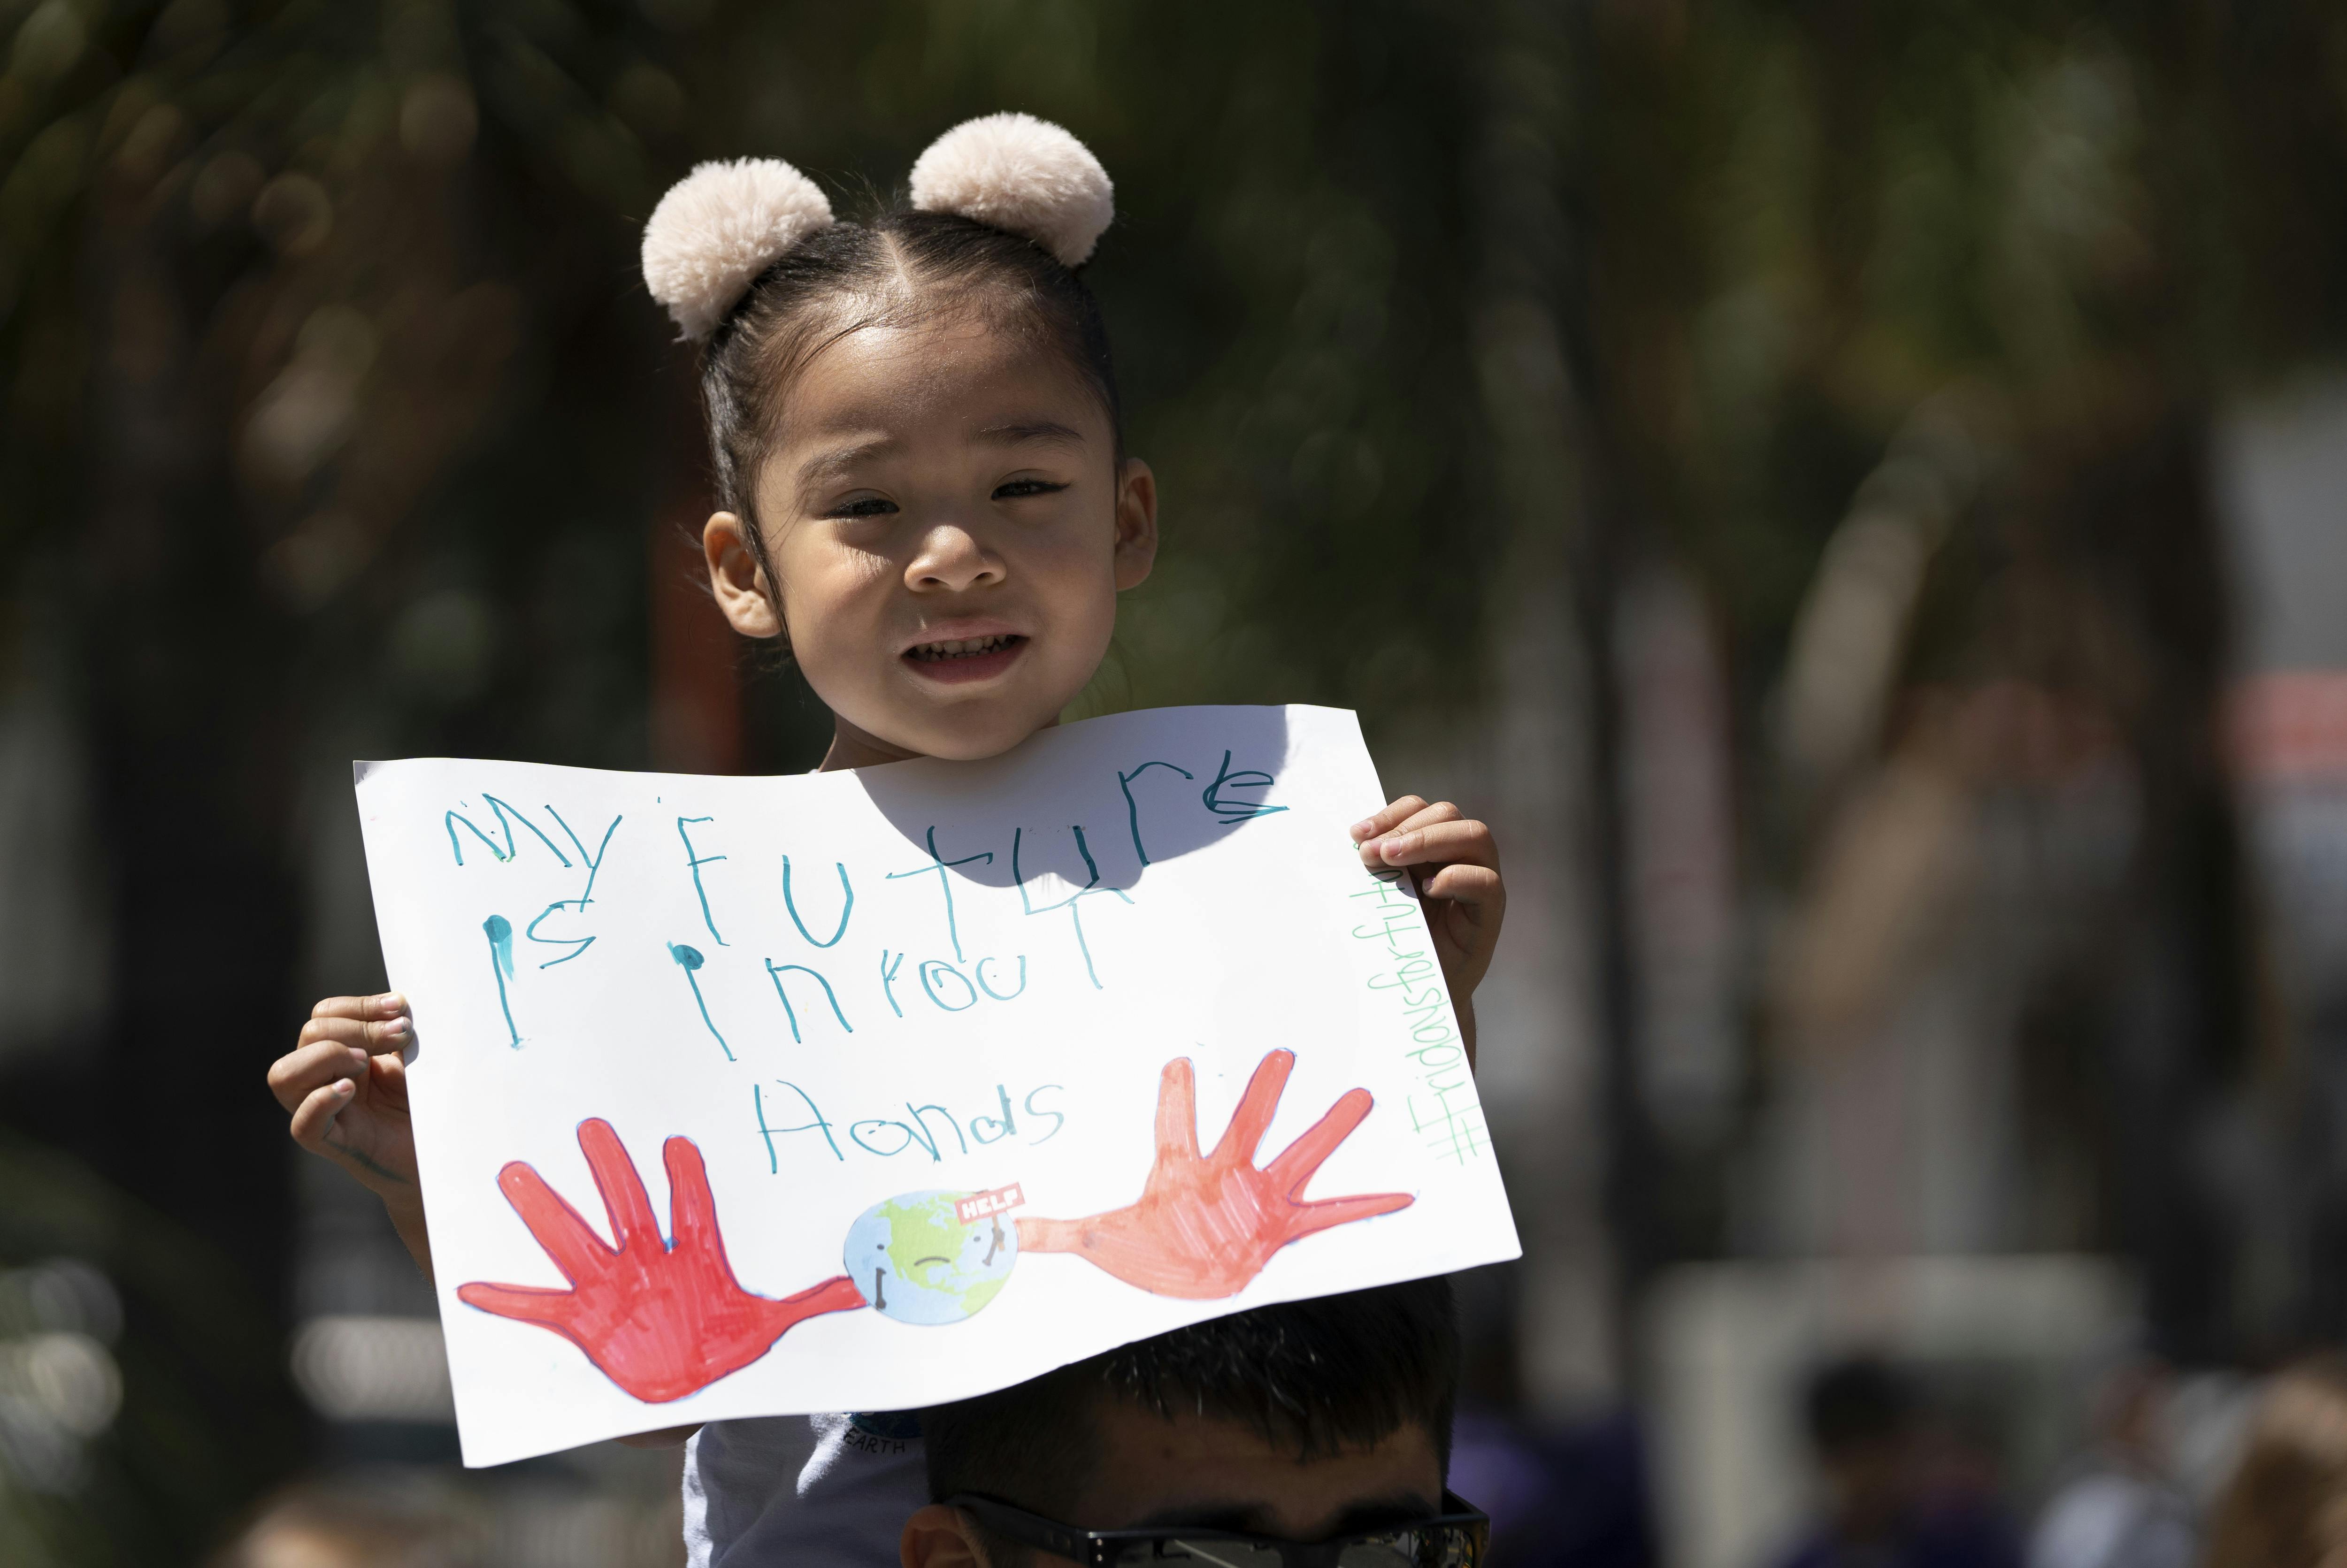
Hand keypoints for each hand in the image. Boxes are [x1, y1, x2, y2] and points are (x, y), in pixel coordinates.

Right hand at [268, 993, 431, 1276]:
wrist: (443, 1155)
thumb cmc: (427, 1104)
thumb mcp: (415, 1059)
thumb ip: (401, 1031)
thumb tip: (404, 999)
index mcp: (344, 1053)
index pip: (325, 1014)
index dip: (360, 1005)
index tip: (402, 1008)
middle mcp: (325, 1079)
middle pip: (309, 1034)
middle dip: (355, 1026)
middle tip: (400, 1035)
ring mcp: (323, 1112)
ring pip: (284, 1075)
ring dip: (327, 1057)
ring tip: (366, 1064)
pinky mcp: (332, 1144)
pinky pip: (302, 1125)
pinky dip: (320, 1102)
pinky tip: (350, 1090)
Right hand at [456, 1119, 865, 1403]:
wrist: (686, 1386)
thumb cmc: (723, 1344)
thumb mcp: (771, 1327)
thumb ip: (814, 1302)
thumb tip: (870, 1286)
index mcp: (695, 1258)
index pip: (693, 1210)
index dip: (688, 1180)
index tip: (679, 1143)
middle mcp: (647, 1263)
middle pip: (627, 1208)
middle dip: (611, 1171)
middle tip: (591, 1125)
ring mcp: (612, 1290)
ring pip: (576, 1243)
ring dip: (546, 1214)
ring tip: (513, 1173)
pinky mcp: (585, 1324)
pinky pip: (539, 1310)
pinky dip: (506, 1302)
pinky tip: (468, 1287)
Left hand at [1018, 1051, 1410, 1298]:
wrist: (1186, 1287)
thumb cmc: (1148, 1255)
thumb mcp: (1098, 1242)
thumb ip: (1054, 1233)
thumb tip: (1000, 1227)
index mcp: (1181, 1173)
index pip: (1175, 1125)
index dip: (1175, 1096)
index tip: (1178, 1060)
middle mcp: (1227, 1176)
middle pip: (1247, 1126)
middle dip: (1263, 1091)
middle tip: (1284, 1050)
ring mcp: (1259, 1200)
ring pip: (1298, 1156)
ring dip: (1328, 1131)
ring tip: (1361, 1097)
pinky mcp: (1281, 1229)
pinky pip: (1329, 1215)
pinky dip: (1365, 1206)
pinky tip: (1401, 1194)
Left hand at [1352, 796, 1501, 1059]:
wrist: (1419, 989)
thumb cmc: (1399, 938)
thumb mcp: (1383, 894)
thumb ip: (1378, 866)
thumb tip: (1353, 841)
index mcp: (1434, 847)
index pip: (1421, 809)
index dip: (1390, 814)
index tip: (1356, 835)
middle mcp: (1462, 857)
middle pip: (1448, 814)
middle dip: (1406, 828)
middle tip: (1372, 853)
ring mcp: (1482, 881)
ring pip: (1475, 836)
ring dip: (1429, 842)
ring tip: (1393, 859)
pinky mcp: (1491, 912)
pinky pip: (1486, 882)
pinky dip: (1456, 878)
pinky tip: (1427, 890)